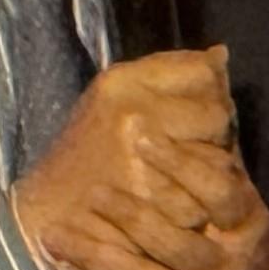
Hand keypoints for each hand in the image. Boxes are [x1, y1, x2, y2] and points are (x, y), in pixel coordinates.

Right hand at [9, 46, 238, 269]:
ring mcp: (142, 164)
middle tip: (192, 155)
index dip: (212, 100)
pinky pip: (203, 207)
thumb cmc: (89, 149)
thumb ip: (171, 75)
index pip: (205, 77)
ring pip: (218, 167)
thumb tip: (221, 55)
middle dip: (214, 141)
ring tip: (181, 186)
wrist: (46, 211)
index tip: (199, 118)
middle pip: (217, 119)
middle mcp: (134, 117)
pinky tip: (175, 213)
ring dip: (209, 182)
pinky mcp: (147, 208)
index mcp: (123, 83)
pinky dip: (195, 215)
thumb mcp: (118, 98)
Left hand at [42, 131, 268, 269]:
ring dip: (96, 254)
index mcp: (249, 224)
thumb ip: (219, 146)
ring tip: (55, 234)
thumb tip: (211, 67)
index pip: (219, 193)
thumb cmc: (241, 238)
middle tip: (92, 190)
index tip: (142, 135)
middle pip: (175, 242)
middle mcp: (228, 265)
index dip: (182, 164)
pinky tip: (63, 263)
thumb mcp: (242, 198)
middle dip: (131, 215)